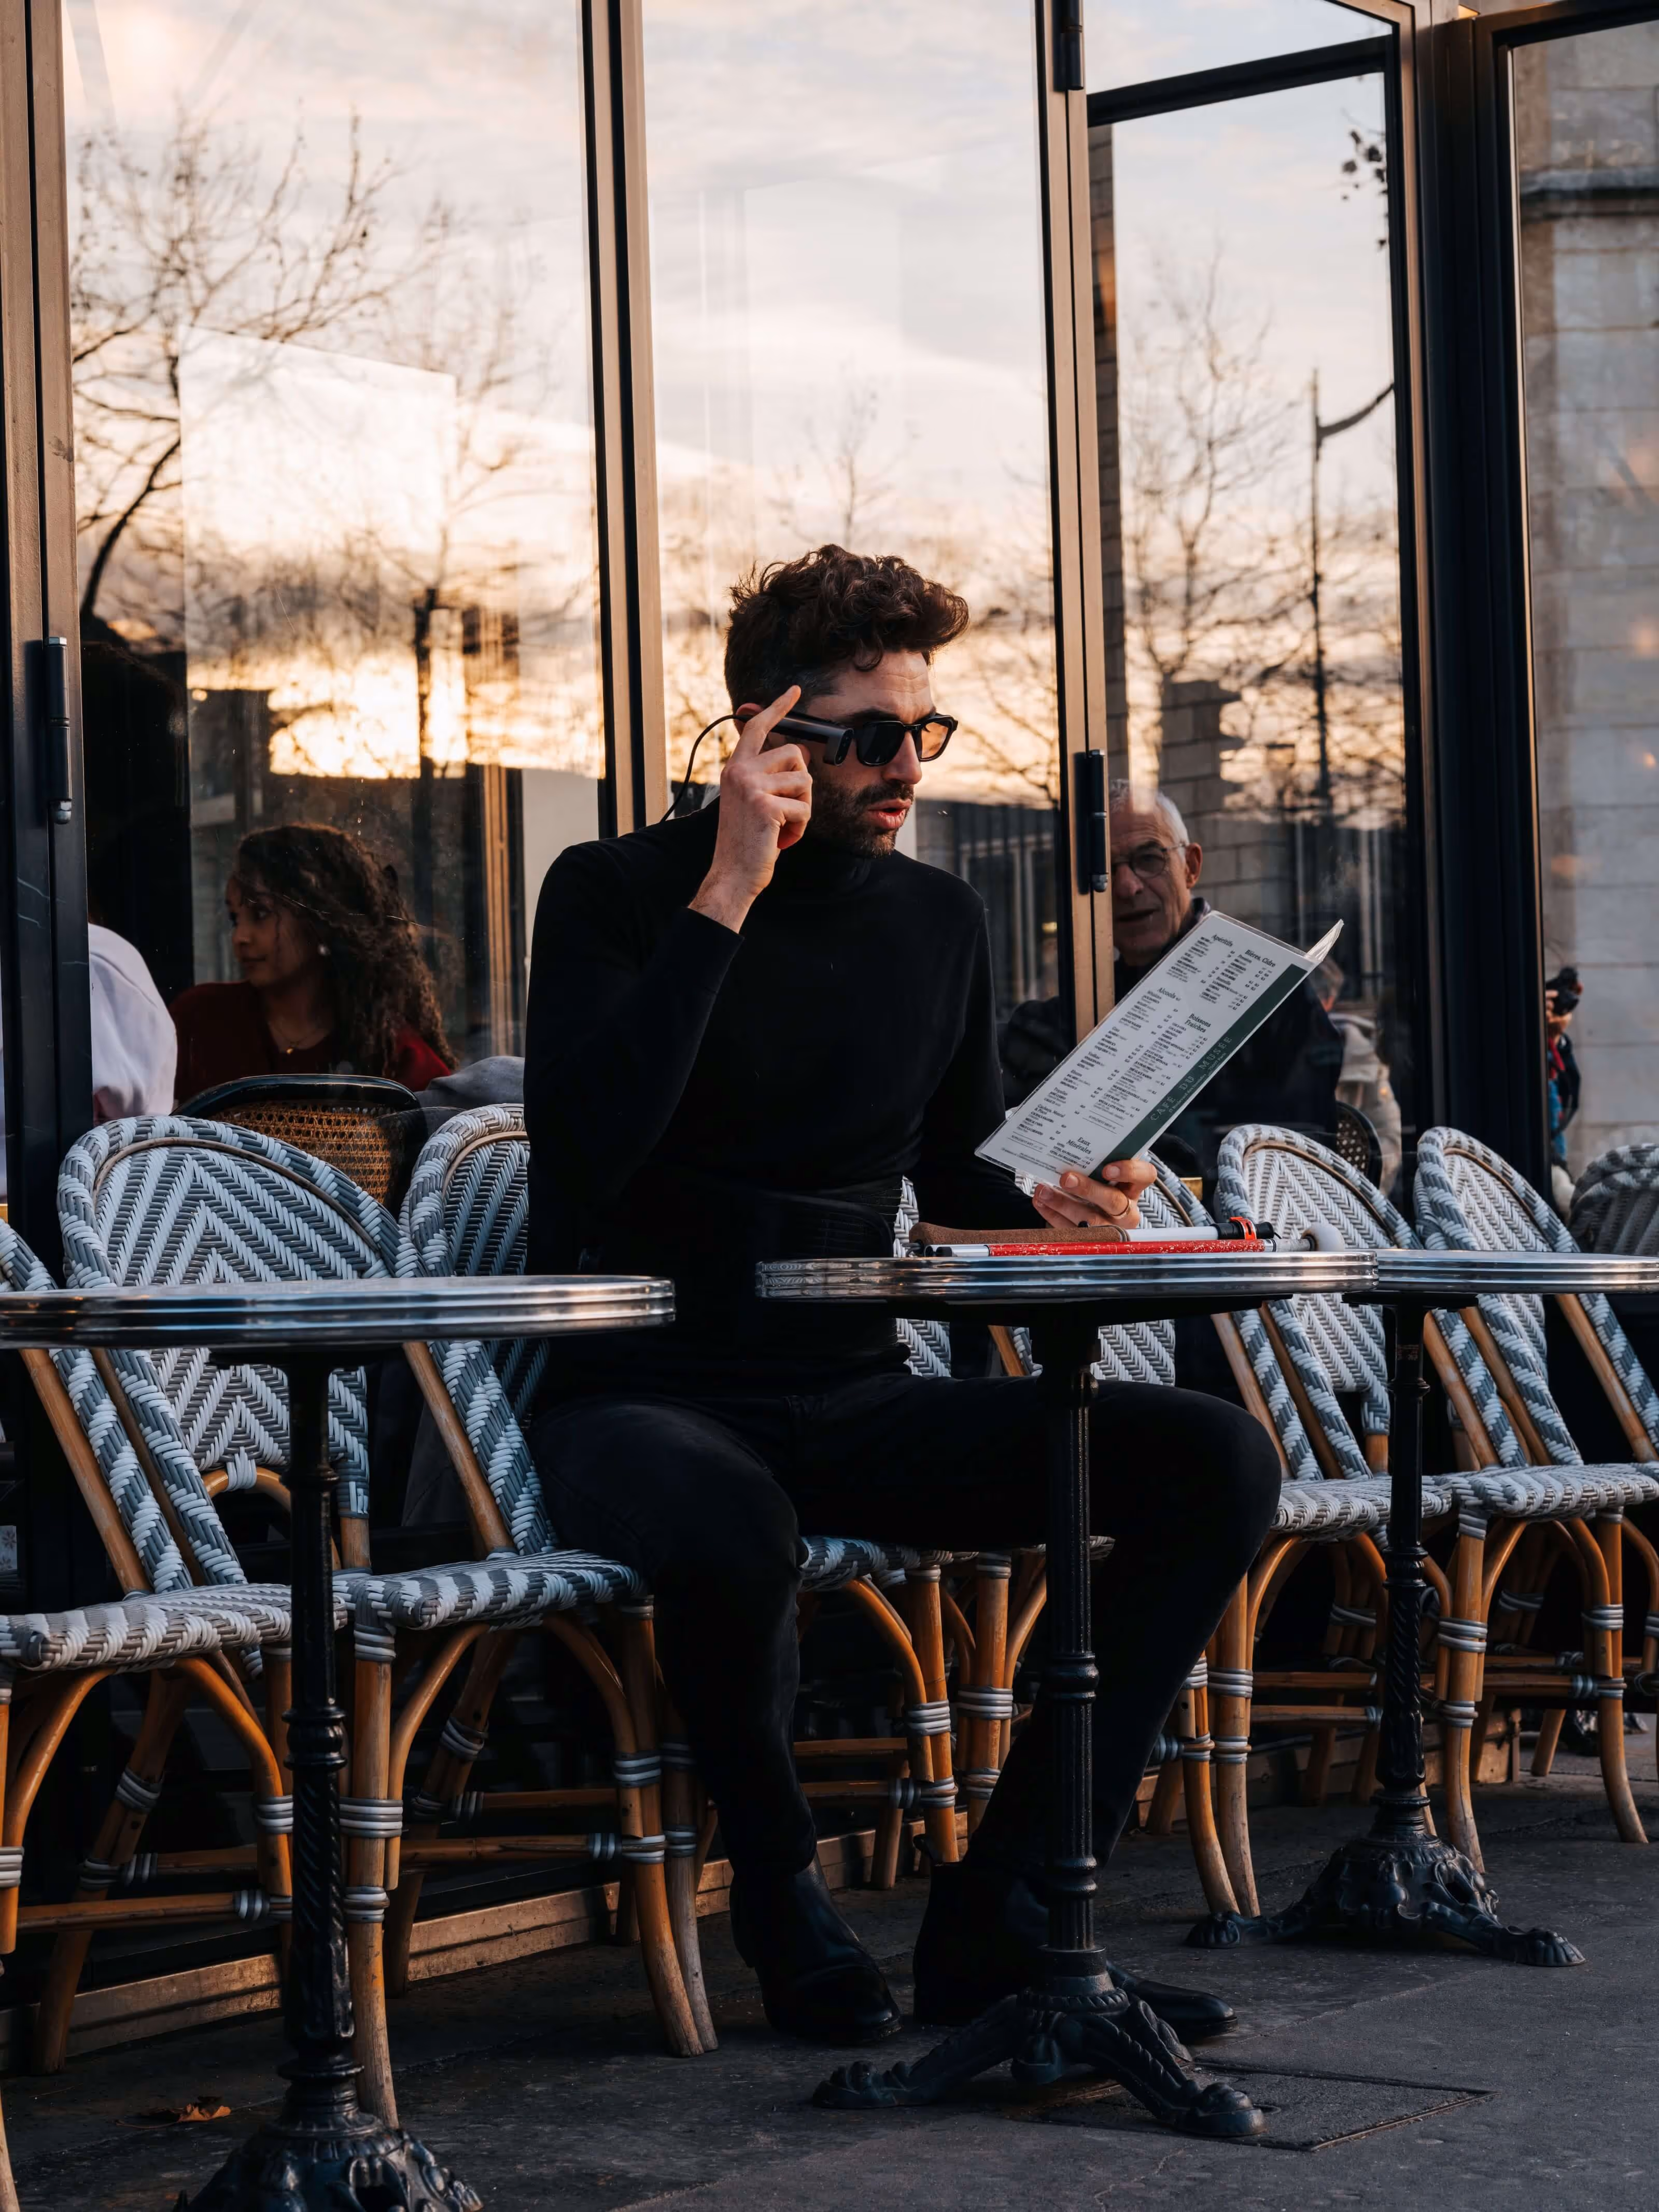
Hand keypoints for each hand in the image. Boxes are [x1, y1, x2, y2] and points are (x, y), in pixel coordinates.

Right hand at [690, 686, 812, 931]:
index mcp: (735, 768)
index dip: (778, 707)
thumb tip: (800, 755)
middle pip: (795, 753)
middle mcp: (739, 771)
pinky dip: (799, 829)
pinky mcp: (764, 805)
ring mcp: (750, 786)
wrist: (732, 875)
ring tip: (781, 828)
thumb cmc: (746, 842)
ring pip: (804, 781)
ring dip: (802, 809)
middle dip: (802, 784)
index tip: (794, 691)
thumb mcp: (754, 801)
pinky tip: (781, 840)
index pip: (757, 727)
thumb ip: (769, 776)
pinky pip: (804, 809)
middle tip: (788, 810)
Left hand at [1031, 1159, 1155, 1233]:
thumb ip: (1094, 1163)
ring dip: (1064, 1204)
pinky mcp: (1092, 1241)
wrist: (1090, 1212)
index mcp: (1133, 1187)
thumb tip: (1068, 1146)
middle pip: (1114, 1201)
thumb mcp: (1102, 1173)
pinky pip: (1072, 1231)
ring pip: (1092, 1221)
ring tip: (1044, 1192)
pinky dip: (1053, 1216)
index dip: (1129, 1172)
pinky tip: (1041, 1203)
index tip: (1108, 1169)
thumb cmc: (1098, 1185)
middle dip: (1088, 1189)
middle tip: (1066, 1178)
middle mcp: (1127, 1209)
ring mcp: (1111, 1228)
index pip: (1145, 1176)